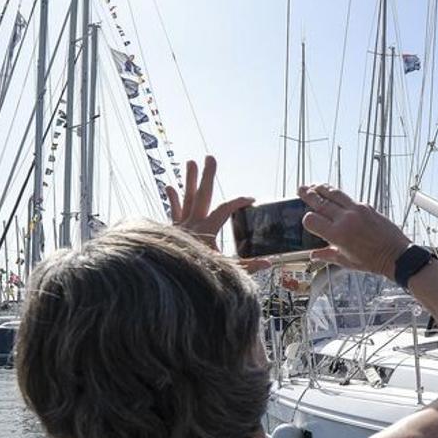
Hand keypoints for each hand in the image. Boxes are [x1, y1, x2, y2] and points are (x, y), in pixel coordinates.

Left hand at [165, 156, 268, 271]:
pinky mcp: (171, 231)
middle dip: (207, 175)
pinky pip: (172, 212)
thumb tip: (268, 263)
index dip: (239, 202)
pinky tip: (169, 187)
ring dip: (188, 180)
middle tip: (210, 157)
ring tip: (189, 162)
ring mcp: (180, 226)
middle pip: (202, 194)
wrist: (170, 280)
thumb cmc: (198, 274)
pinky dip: (172, 200)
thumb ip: (248, 266)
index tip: (251, 199)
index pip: (225, 209)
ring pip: (185, 198)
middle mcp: (192, 223)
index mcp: (206, 229)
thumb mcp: (226, 271)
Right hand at [298, 184, 411, 279]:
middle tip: (301, 189)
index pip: (311, 220)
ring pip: (334, 194)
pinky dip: (340, 196)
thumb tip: (313, 255)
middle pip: (320, 202)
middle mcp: (345, 219)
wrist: (396, 255)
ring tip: (315, 186)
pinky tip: (335, 196)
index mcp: (337, 235)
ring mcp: (357, 210)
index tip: (307, 220)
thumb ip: (327, 255)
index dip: (306, 220)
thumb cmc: (372, 261)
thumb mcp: (346, 262)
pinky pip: (349, 198)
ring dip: (323, 188)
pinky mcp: (367, 207)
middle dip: (308, 195)